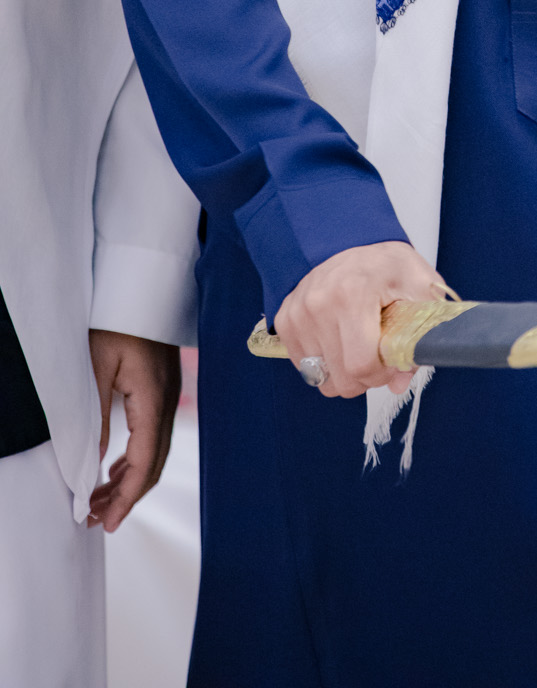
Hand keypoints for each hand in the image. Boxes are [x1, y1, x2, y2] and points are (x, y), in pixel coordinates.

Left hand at [87, 330, 179, 532]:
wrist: (142, 288)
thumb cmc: (117, 320)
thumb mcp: (96, 367)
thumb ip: (96, 417)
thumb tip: (93, 464)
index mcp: (153, 399)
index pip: (144, 463)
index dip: (126, 498)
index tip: (107, 523)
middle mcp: (167, 401)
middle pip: (154, 464)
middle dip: (126, 497)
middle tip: (95, 520)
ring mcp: (168, 395)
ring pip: (155, 452)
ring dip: (129, 480)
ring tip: (98, 500)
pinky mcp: (162, 389)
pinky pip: (154, 435)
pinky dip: (136, 459)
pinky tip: (116, 470)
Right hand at [273, 241, 446, 399]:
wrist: (354, 239)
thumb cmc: (389, 266)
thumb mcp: (421, 290)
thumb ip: (419, 337)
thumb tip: (400, 382)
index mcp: (354, 292)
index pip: (361, 365)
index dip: (381, 374)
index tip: (391, 361)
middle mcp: (319, 302)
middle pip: (340, 378)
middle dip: (364, 378)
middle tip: (377, 354)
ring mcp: (298, 311)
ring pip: (320, 376)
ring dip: (342, 369)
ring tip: (357, 341)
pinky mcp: (285, 319)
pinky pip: (304, 365)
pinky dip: (323, 360)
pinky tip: (338, 337)